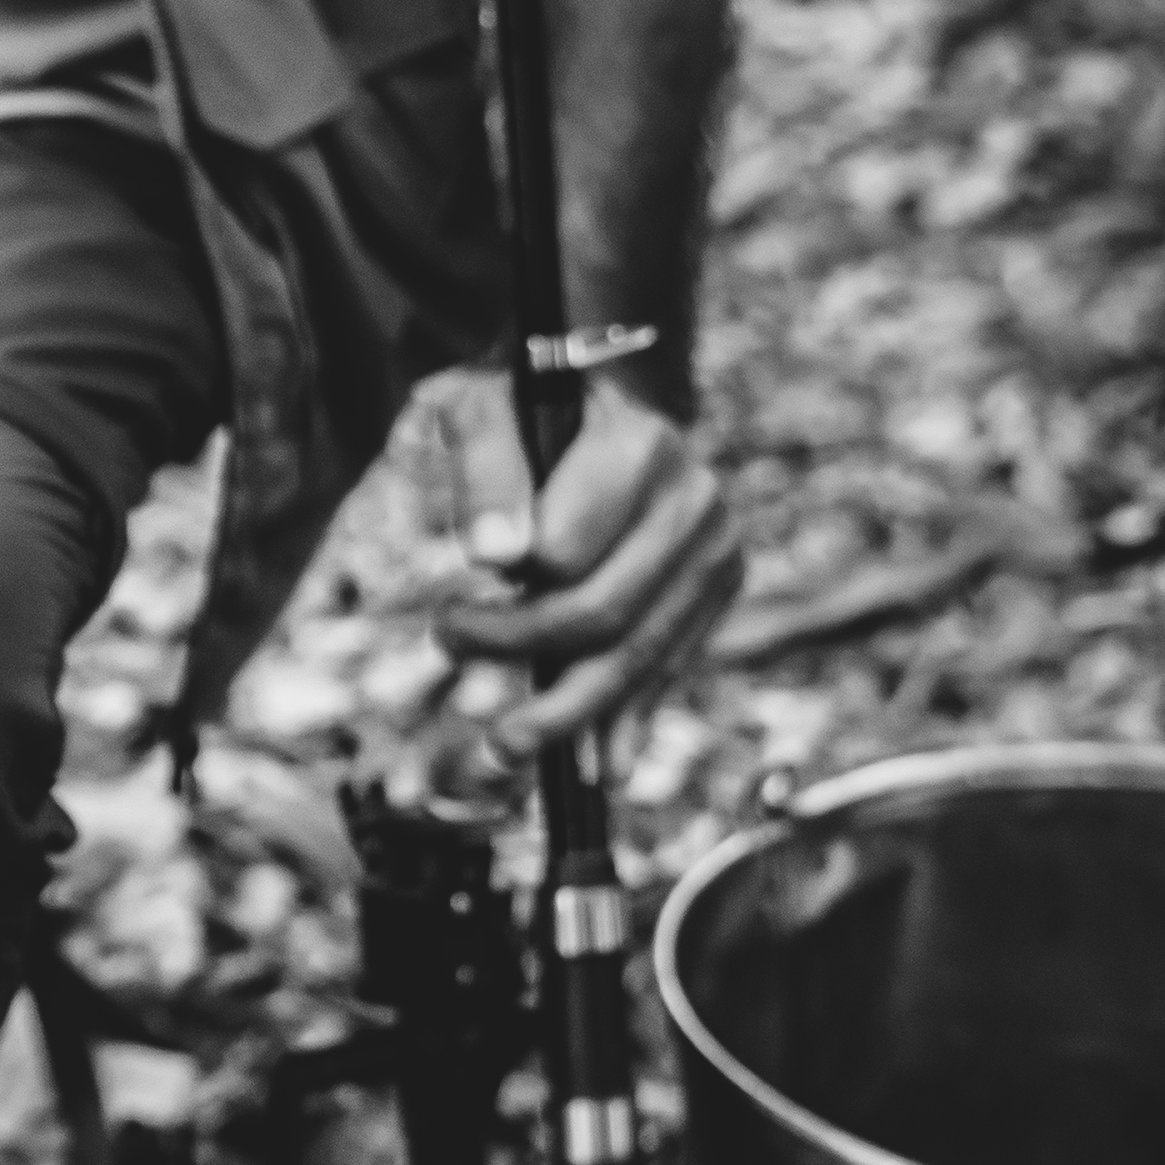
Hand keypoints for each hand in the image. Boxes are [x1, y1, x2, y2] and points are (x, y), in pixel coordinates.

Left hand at [438, 376, 747, 751]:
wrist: (598, 398)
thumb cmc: (522, 403)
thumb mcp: (481, 406)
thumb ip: (485, 472)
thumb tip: (496, 558)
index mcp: (638, 446)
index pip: (564, 554)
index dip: (502, 599)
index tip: (448, 614)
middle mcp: (692, 500)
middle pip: (603, 614)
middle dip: (522, 656)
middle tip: (455, 666)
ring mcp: (714, 548)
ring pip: (639, 655)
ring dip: (570, 715)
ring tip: (505, 750)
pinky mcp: (717, 586)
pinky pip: (670, 665)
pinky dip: (628, 718)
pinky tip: (598, 766)